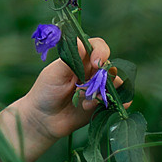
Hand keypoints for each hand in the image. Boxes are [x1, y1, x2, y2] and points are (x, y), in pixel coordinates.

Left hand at [23, 36, 124, 150]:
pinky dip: (118, 102)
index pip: (97, 47)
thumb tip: (80, 41)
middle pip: (110, 66)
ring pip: (116, 84)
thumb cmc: (45, 92)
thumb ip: (69, 59)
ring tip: (86, 104)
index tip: (95, 63)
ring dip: (104, 93)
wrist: (42, 120)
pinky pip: (119, 101)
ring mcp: (98, 88)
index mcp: (80, 60)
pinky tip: (104, 107)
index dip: (101, 52)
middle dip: (103, 77)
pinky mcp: (101, 104)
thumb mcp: (54, 74)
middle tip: (89, 88)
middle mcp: (92, 72)